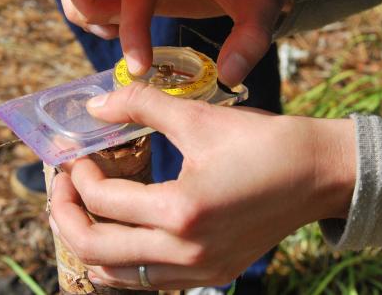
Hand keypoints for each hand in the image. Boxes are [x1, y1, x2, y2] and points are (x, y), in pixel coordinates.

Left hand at [49, 83, 355, 289]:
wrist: (318, 173)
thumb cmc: (263, 142)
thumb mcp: (199, 117)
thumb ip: (140, 106)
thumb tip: (94, 105)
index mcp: (182, 211)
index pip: (104, 202)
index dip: (78, 176)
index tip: (76, 155)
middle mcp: (187, 252)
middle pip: (97, 250)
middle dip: (66, 216)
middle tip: (63, 187)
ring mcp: (201, 271)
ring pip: (119, 276)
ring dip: (90, 243)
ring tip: (83, 210)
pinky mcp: (212, 274)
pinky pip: (149, 282)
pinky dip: (122, 262)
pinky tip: (120, 233)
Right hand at [59, 0, 307, 86]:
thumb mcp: (264, 8)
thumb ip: (250, 41)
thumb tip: (228, 77)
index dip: (132, 31)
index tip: (140, 70)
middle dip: (87, 8)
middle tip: (114, 33)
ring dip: (85, 11)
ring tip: (118, 32)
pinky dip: (91, 13)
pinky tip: (121, 28)